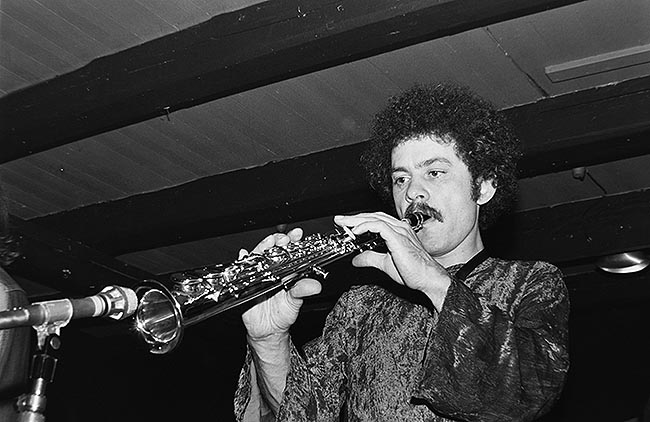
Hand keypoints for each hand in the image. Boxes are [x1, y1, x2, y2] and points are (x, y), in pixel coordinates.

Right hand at [241, 228, 321, 341]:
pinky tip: (243, 255)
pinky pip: (241, 270)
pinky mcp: (245, 283)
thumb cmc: (283, 314)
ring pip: (257, 256)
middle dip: (277, 240)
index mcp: (285, 271)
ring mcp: (257, 275)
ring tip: (268, 243)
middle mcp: (271, 270)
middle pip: (272, 249)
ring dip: (262, 247)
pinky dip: (241, 260)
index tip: (297, 234)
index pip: (289, 250)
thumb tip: (315, 285)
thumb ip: (303, 291)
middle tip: (283, 239)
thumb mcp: (295, 302)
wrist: (268, 330)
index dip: (293, 240)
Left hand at [334, 212, 449, 310]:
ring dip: (356, 220)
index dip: (359, 221)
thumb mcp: (385, 264)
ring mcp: (400, 230)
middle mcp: (399, 228)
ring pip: (374, 218)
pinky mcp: (398, 237)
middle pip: (372, 216)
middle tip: (339, 220)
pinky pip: (378, 225)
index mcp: (398, 232)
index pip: (375, 220)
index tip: (345, 225)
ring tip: (343, 224)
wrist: (428, 279)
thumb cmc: (414, 272)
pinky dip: (365, 226)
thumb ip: (370, 258)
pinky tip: (355, 231)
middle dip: (353, 218)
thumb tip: (356, 259)